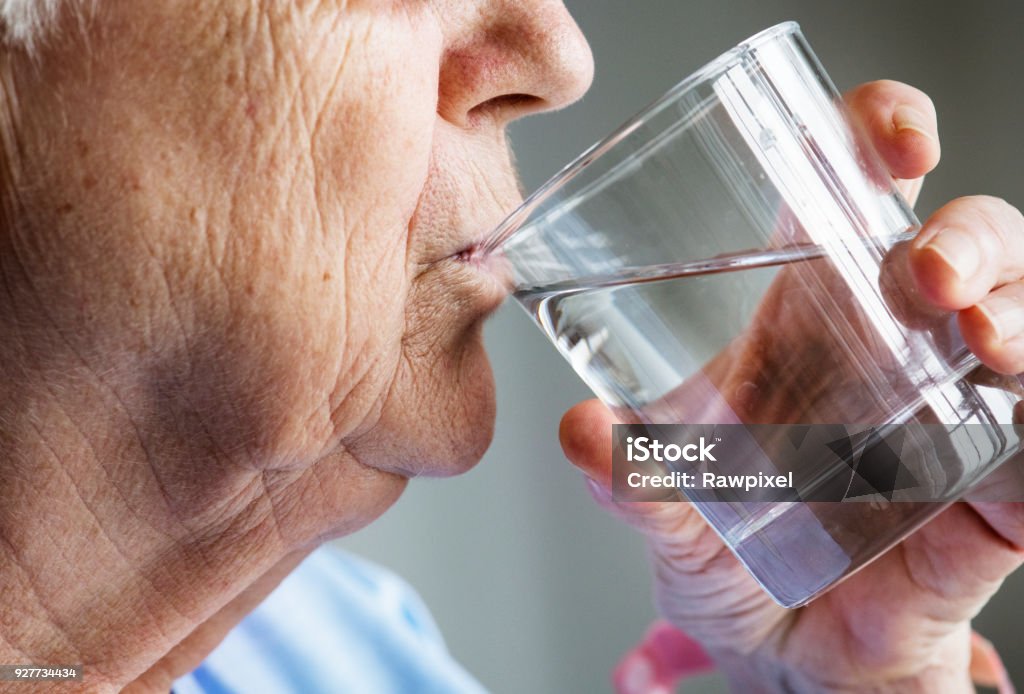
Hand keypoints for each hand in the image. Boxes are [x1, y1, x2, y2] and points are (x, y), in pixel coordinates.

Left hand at [560, 80, 1023, 691]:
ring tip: (976, 337)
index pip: (852, 192)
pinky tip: (1015, 431)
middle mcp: (890, 347)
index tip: (891, 139)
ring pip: (1021, 315)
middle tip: (923, 269)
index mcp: (806, 318)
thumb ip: (630, 475)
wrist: (782, 657)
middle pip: (964, 242)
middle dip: (966, 235)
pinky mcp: (994, 489)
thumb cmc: (726, 559)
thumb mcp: (668, 512)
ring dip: (1016, 308)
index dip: (880, 139)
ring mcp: (950, 410)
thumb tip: (583, 430)